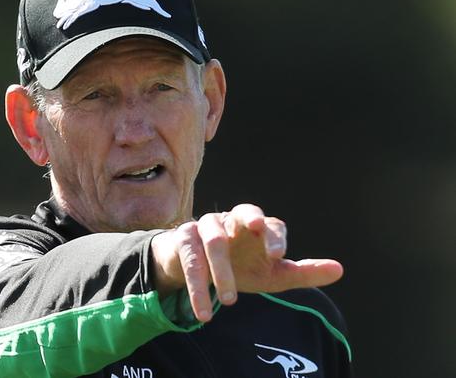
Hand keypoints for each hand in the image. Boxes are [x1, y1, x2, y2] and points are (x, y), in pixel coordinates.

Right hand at [151, 204, 342, 321]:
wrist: (193, 268)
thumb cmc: (240, 266)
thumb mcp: (271, 274)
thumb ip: (303, 272)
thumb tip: (340, 269)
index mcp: (256, 226)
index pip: (270, 224)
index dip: (274, 236)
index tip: (278, 256)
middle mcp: (231, 220)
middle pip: (242, 212)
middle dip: (249, 219)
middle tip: (255, 229)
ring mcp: (205, 226)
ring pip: (214, 241)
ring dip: (221, 271)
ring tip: (230, 301)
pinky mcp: (183, 239)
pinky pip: (190, 260)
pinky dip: (197, 286)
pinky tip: (204, 311)